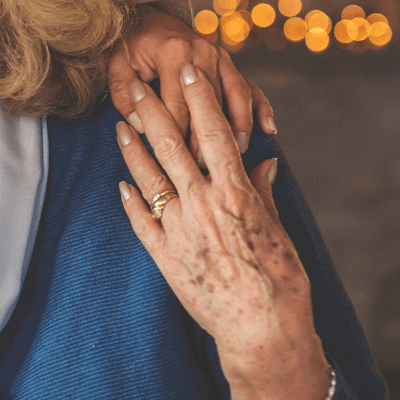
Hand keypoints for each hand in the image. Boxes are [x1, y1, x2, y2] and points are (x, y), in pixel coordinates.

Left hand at [109, 5, 274, 163]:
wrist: (146, 19)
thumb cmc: (128, 47)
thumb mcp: (117, 68)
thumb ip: (125, 98)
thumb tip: (142, 126)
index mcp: (173, 53)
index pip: (177, 104)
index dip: (176, 136)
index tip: (175, 162)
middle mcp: (202, 52)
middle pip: (210, 104)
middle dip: (207, 138)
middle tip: (204, 168)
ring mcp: (220, 56)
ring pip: (236, 96)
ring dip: (239, 126)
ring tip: (238, 152)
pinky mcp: (228, 63)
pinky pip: (249, 86)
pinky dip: (260, 107)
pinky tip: (269, 128)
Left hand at [114, 64, 327, 399]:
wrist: (263, 330)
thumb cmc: (281, 281)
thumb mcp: (278, 229)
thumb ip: (264, 192)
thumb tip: (262, 160)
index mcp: (236, 193)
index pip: (213, 133)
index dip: (200, 98)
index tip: (189, 69)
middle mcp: (203, 205)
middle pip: (171, 146)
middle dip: (151, 110)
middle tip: (133, 83)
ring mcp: (180, 230)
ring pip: (148, 178)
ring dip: (131, 148)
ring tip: (118, 124)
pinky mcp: (164, 257)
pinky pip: (141, 221)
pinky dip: (130, 199)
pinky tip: (121, 182)